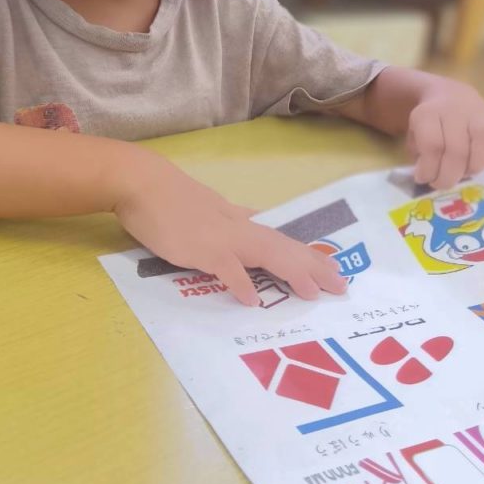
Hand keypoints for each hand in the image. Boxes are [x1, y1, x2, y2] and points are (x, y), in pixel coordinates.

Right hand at [113, 150, 348, 306]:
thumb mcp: (211, 206)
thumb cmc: (171, 197)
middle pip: (284, 248)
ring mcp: (221, 238)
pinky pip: (225, 268)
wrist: (141, 182)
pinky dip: (240, 282)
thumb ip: (234, 215)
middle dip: (314, 268)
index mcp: (240, 222)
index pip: (281, 239)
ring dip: (291, 273)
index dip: (308, 255)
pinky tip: (253, 300)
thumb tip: (255, 217)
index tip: (333, 269)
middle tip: (341, 287)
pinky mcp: (200, 248)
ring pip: (265, 254)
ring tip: (312, 293)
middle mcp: (238, 229)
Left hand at [406, 78, 483, 189]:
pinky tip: (473, 160)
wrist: (456, 98)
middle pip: (456, 154)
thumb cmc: (433, 123)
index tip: (423, 178)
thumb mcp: (416, 133)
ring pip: (478, 159)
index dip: (428, 168)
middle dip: (446, 177)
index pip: (433, 145)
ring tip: (457, 171)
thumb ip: (420, 154)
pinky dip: (483, 166)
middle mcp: (459, 112)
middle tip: (440, 183)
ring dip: (466, 173)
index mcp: (431, 112)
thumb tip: (428, 176)